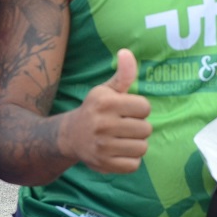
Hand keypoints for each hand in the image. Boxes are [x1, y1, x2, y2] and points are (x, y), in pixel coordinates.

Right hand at [59, 49, 150, 173]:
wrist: (70, 136)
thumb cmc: (95, 110)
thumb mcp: (106, 90)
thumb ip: (123, 74)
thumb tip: (127, 52)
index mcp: (106, 103)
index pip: (145, 107)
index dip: (140, 108)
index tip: (128, 110)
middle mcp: (103, 124)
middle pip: (146, 129)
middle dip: (139, 127)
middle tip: (125, 126)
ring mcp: (103, 146)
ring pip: (142, 148)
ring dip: (136, 144)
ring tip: (124, 138)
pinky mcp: (104, 164)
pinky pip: (134, 165)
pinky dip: (130, 160)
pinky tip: (120, 151)